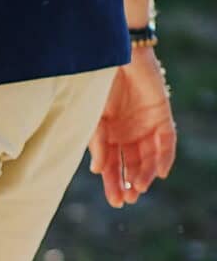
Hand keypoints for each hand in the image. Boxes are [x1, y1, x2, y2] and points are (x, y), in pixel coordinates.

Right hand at [88, 44, 176, 208]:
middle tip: (129, 199)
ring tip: (140, 187)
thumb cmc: (96, 87)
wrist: (114, 58)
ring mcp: (145, 125)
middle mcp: (127, 133)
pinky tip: (161, 172)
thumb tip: (97, 171)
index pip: (112, 165)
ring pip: (150, 156)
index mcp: (108, 135)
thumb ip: (97, 143)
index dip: (113, 184)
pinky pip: (167, 140)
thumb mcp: (92, 119)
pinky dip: (165, 156)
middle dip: (130, 182)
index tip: (116, 202)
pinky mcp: (161, 115)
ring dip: (146, 173)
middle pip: (132, 164)